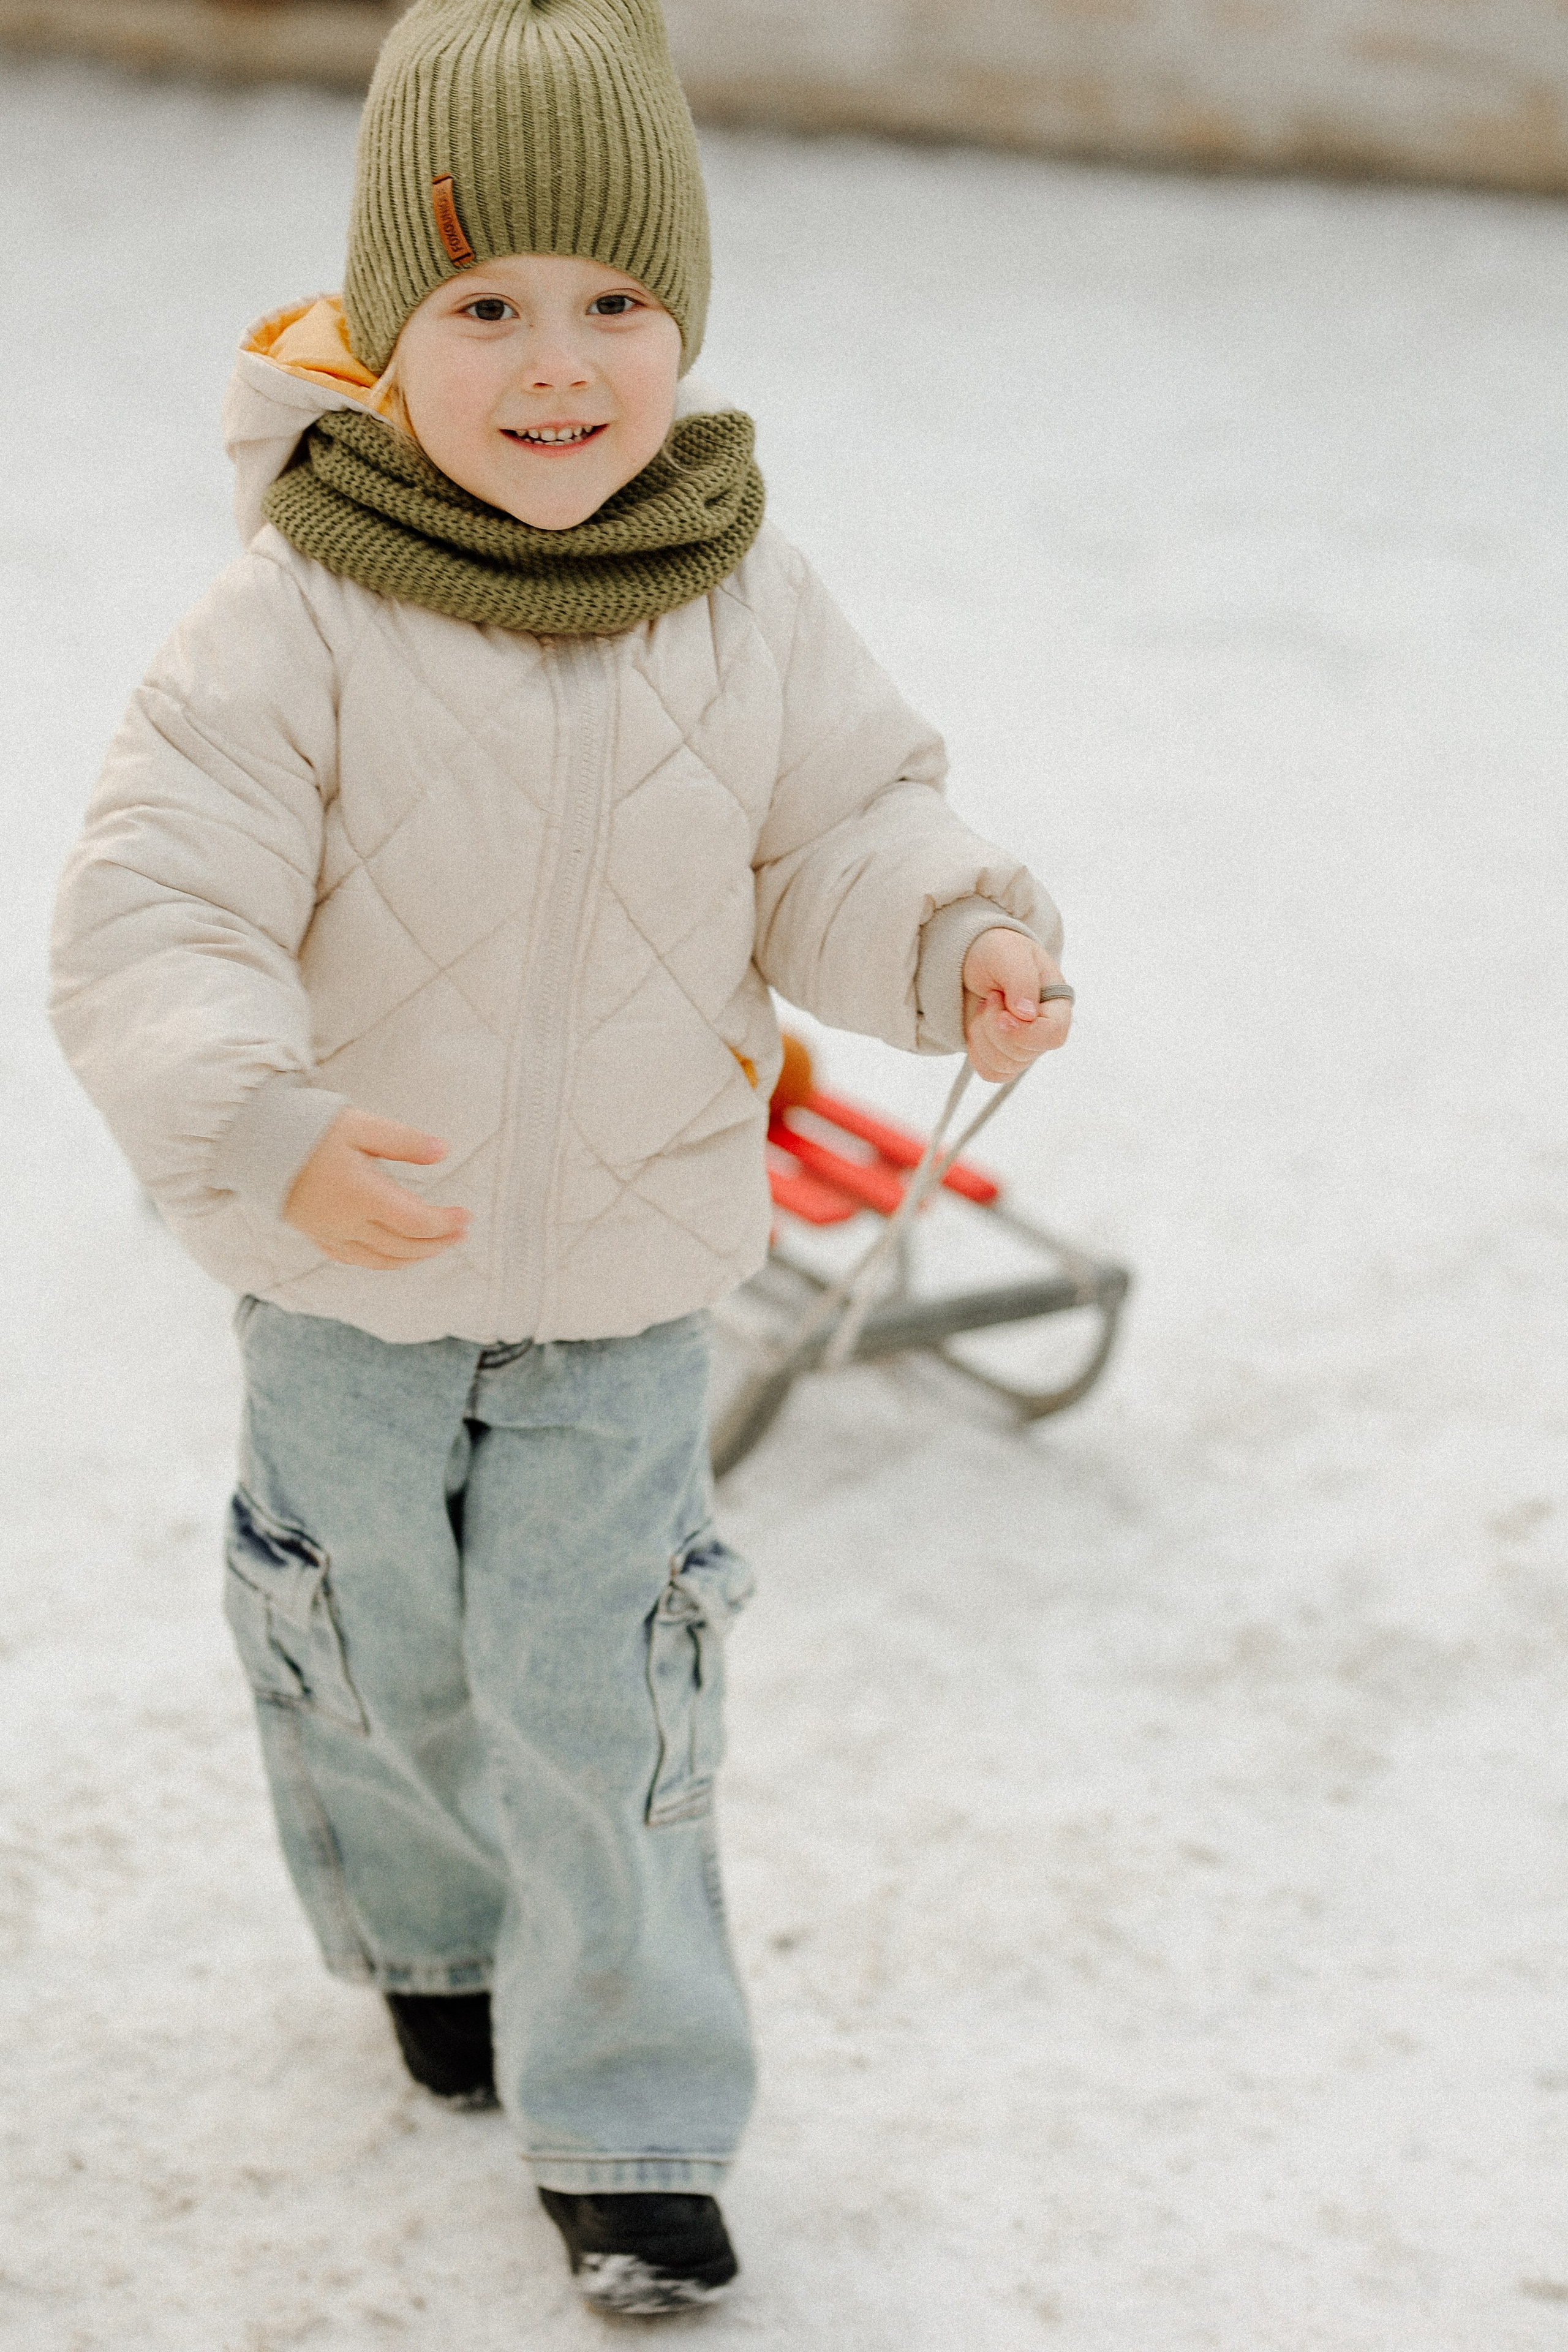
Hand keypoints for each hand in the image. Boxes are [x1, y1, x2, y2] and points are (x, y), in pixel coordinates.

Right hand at [283, 1110, 469, 1268]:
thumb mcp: (359, 1125)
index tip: (465, 1216)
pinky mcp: (314, 1233)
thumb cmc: (306, 1127)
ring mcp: (329, 1232)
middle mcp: (347, 1222)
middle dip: (436, 1243)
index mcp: (362, 1196)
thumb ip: (403, 1141)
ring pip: (380, 1259)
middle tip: (461, 1234)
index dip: (444, 1223)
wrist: (251, 1141)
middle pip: (403, 1246)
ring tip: (436, 1247)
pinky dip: (381, 1261)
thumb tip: (443, 1151)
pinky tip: (391, 1255)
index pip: (416, 1222)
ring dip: (413, 1257)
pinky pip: (353, 1259)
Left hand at [962, 929, 1072, 1081]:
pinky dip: (977, 1052)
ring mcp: (1025, 1046)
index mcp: (1056, 1004)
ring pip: (1006, 1065)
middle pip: (1024, 1053)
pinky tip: (977, 1027)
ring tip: (984, 1006)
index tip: (1002, 1015)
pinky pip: (992, 1072)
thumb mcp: (1008, 954)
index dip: (1025, 1032)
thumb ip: (1020, 980)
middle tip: (990, 996)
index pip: (1053, 1035)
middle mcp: (1044, 1030)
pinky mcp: (1004, 1056)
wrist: (973, 961)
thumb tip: (1027, 1014)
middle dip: (995, 1027)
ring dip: (983, 1036)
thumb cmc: (997, 952)